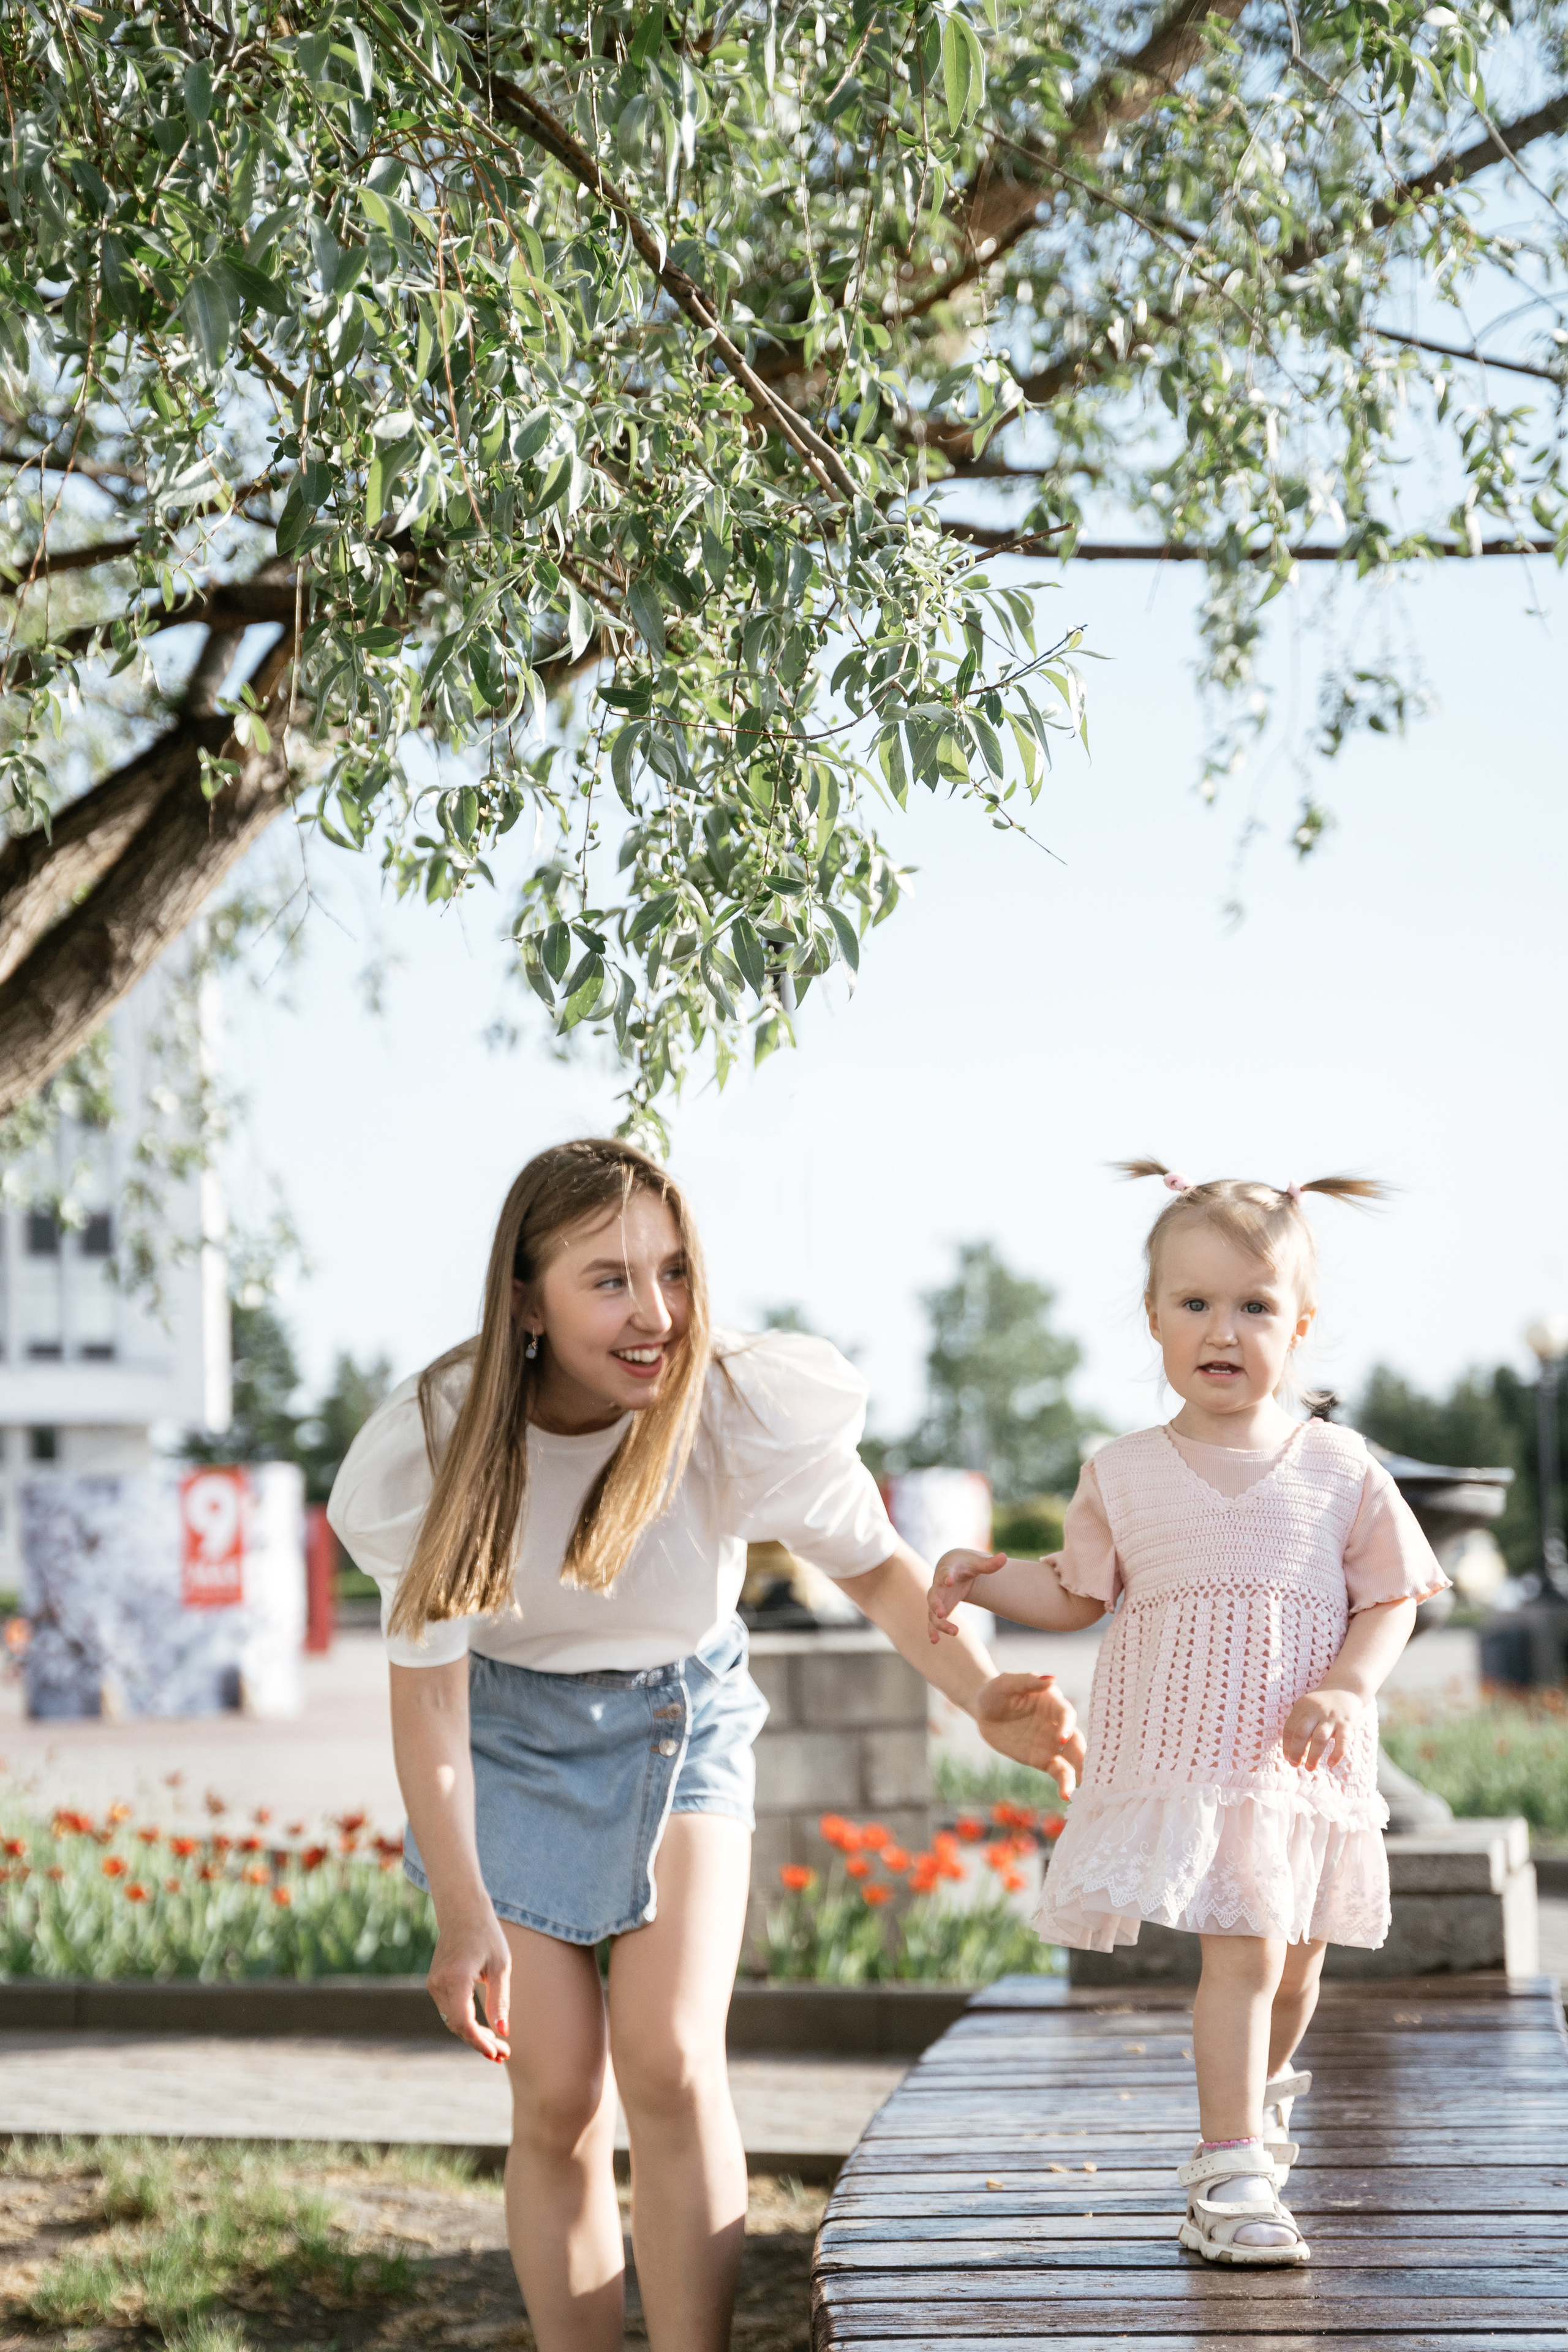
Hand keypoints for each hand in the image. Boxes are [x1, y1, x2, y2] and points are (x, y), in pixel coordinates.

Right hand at [427, 1903, 512, 2063]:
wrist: (462, 1911)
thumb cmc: (486, 1935)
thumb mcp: (500, 1966)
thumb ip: (500, 2001)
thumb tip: (504, 2032)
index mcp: (457, 1978)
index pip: (464, 2022)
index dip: (480, 2042)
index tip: (497, 2054)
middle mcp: (439, 1983)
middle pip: (458, 2026)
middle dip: (480, 2042)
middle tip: (503, 2054)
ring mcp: (434, 1984)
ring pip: (452, 2021)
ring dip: (473, 2035)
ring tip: (498, 2045)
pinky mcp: (434, 1983)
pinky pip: (449, 2011)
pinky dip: (465, 2022)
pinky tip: (484, 2029)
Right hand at [928, 1548, 1007, 1642]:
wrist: (953, 1569)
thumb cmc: (965, 1564)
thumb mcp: (977, 1563)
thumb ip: (989, 1564)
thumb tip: (1004, 1557)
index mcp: (947, 1571)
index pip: (945, 1573)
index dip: (946, 1577)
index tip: (949, 1581)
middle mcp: (938, 1586)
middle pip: (933, 1596)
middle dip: (936, 1604)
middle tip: (942, 1613)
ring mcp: (938, 1600)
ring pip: (933, 1613)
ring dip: (940, 1623)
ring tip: (955, 1632)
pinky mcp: (939, 1610)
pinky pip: (933, 1622)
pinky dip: (933, 1631)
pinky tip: (935, 1641)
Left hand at [976, 1673, 1084, 1797]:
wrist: (985, 1709)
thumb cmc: (997, 1690)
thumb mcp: (1006, 1683)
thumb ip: (1027, 1681)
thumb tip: (1051, 1679)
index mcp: (1053, 1702)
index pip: (1066, 1714)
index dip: (1067, 1725)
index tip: (1062, 1738)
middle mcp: (1057, 1724)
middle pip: (1076, 1739)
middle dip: (1081, 1753)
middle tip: (1086, 1768)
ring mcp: (1052, 1744)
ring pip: (1070, 1760)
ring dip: (1077, 1772)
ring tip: (1079, 1787)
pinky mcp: (1042, 1759)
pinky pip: (1058, 1771)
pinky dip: (1064, 1782)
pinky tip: (1065, 1795)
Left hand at [1281, 1685, 1362, 1771]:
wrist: (1346, 1688)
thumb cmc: (1323, 1704)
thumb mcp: (1308, 1708)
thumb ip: (1300, 1725)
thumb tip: (1292, 1752)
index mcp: (1302, 1707)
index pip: (1289, 1728)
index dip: (1286, 1745)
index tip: (1287, 1758)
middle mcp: (1315, 1711)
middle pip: (1301, 1733)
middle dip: (1296, 1752)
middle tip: (1294, 1765)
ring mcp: (1331, 1717)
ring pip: (1319, 1738)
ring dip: (1313, 1756)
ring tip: (1309, 1768)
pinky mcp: (1347, 1723)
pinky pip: (1342, 1741)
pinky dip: (1336, 1754)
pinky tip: (1331, 1764)